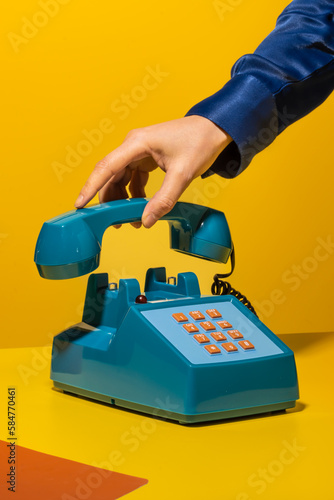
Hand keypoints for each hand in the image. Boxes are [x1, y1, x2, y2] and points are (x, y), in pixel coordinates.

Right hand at [74, 115, 231, 227]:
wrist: (215, 129)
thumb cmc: (199, 143)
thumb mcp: (182, 175)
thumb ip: (164, 200)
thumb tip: (146, 221)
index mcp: (137, 143)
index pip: (106, 167)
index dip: (91, 187)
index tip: (79, 204)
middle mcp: (133, 146)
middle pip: (111, 175)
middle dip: (109, 200)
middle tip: (111, 221)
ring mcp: (139, 152)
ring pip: (121, 179)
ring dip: (123, 199)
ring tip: (130, 220)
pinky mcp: (146, 158)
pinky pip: (132, 178)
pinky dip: (134, 194)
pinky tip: (141, 207)